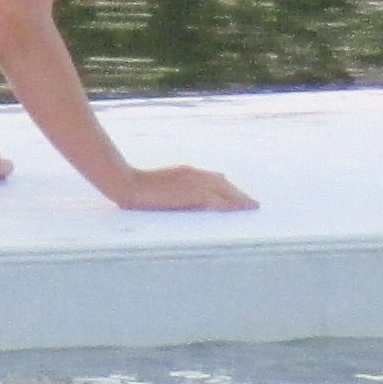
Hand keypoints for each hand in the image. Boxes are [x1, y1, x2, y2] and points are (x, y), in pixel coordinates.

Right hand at [104, 164, 256, 211]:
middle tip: (253, 204)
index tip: (239, 197)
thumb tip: (189, 199)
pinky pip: (216, 200)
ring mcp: (194, 182)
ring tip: (251, 208)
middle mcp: (195, 174)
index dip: (229, 190)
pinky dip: (228, 205)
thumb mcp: (163, 185)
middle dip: (239, 195)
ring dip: (239, 199)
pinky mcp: (191, 192)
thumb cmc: (141, 187)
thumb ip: (179, 189)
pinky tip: (238, 211)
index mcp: (188, 172)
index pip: (215, 180)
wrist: (129, 184)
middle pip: (224, 185)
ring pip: (224, 191)